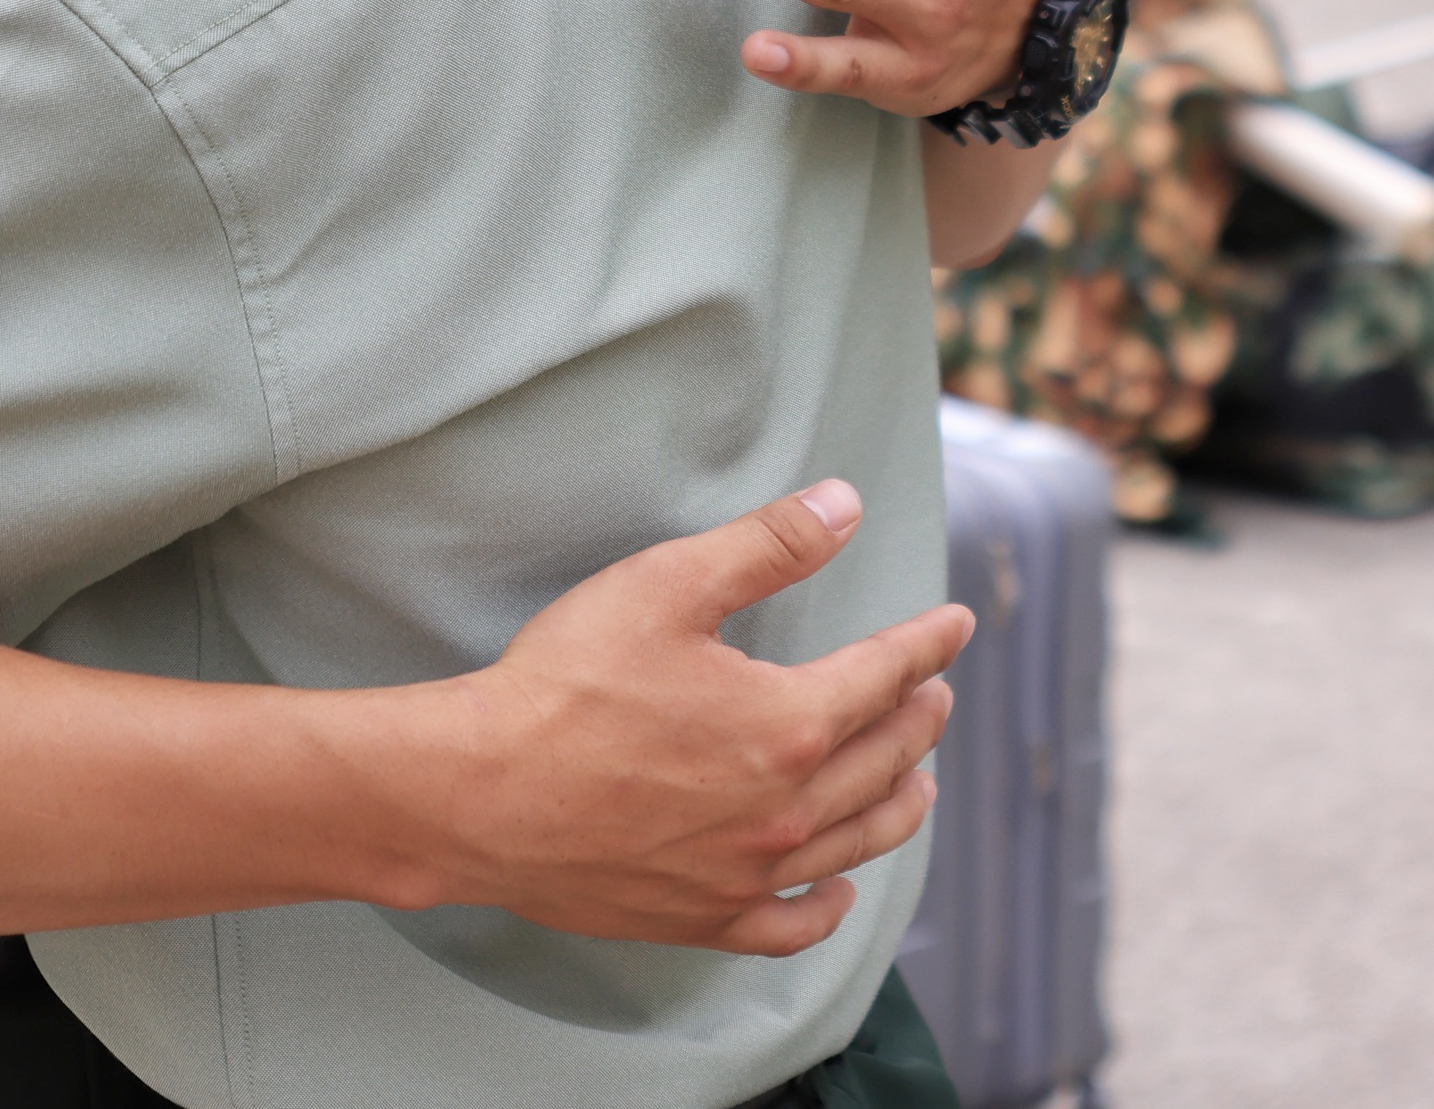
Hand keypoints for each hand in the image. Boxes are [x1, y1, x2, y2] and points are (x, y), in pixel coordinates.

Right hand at [428, 480, 970, 954]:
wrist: (478, 793)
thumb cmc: (565, 684)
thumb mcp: (669, 585)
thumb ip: (769, 544)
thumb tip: (846, 505)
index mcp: (790, 723)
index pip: (885, 675)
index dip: (926, 645)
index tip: (955, 625)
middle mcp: (785, 809)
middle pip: (882, 760)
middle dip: (918, 719)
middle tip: (936, 694)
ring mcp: (745, 873)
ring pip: (854, 842)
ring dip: (897, 804)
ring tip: (920, 781)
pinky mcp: (699, 917)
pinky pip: (789, 927)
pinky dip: (827, 909)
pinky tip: (839, 894)